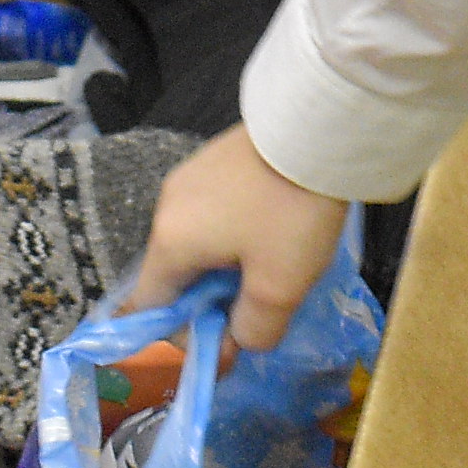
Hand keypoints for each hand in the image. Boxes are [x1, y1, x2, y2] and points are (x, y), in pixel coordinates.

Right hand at [125, 125, 352, 350]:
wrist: (318, 125)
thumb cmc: (291, 211)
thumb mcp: (280, 287)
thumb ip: (254, 329)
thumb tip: (240, 339)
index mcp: (170, 241)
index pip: (149, 307)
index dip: (181, 336)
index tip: (228, 341)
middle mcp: (166, 207)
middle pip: (175, 274)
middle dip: (211, 300)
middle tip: (260, 305)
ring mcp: (188, 176)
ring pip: (196, 242)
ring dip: (226, 266)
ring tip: (273, 265)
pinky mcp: (214, 159)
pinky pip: (212, 212)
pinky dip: (234, 233)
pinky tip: (272, 229)